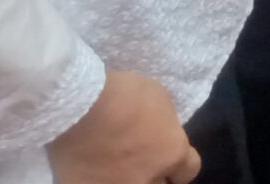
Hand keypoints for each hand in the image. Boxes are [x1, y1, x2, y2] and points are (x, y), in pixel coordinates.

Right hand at [48, 69, 198, 183]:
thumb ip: (162, 126)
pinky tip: (87, 170)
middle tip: (139, 161)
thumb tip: (158, 133)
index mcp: (172, 154)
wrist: (80, 108)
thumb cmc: (125, 94)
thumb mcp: (160, 101)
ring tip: (112, 168)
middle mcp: (148, 179)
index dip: (179, 163)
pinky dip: (93, 180)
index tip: (167, 154)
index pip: (189, 170)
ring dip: (125, 179)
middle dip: (153, 174)